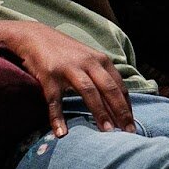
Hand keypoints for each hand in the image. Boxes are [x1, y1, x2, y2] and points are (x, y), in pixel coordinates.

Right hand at [0, 20, 135, 136]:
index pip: (119, 86)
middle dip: (120, 110)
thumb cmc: (66, 53)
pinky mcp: (50, 75)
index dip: (127, 106)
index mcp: (101, 60)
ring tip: (107, 131)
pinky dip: (57, 117)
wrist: (35, 36)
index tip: (132, 124)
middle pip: (109, 88)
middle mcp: (89, 63)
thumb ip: (102, 76)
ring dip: (99, 112)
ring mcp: (69, 68)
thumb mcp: (89, 59)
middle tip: (128, 131)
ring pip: (89, 92)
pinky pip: (55, 100)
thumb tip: (118, 102)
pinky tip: (62, 133)